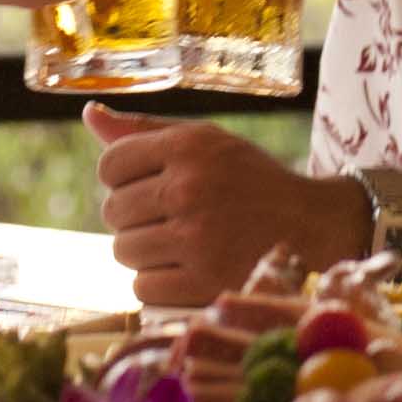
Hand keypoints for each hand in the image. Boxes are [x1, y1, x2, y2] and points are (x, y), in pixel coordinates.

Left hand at [85, 104, 365, 307]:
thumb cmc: (249, 181)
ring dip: (145, 252)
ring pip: (124, 251)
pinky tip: (188, 269)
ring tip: (182, 243)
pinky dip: (159, 284)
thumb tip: (90, 113)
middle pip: (113, 211)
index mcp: (188, 146)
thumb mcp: (206, 142)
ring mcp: (196, 237)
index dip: (123, 179)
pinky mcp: (204, 282)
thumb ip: (144, 131)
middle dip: (135, 217)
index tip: (150, 186)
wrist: (311, 227)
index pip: (110, 165)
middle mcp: (189, 187)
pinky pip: (142, 288)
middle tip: (173, 217)